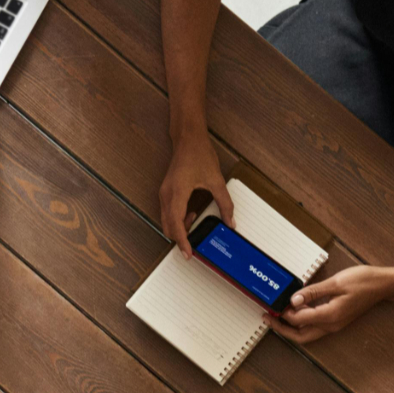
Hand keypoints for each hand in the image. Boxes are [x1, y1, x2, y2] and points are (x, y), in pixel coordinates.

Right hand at [160, 132, 231, 248]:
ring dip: (179, 227)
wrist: (188, 139)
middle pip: (168, 227)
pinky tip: (191, 212)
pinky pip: (167, 212)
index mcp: (177, 193)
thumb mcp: (216, 181)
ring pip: (166, 221)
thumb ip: (225, 204)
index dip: (182, 242)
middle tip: (195, 243)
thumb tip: (230, 221)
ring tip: (195, 219)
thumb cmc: (198, 154)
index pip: (176, 225)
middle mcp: (166, 195)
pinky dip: (177, 219)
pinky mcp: (165, 192)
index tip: (188, 254)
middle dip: (180, 237)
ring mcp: (163, 194)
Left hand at [275, 266, 387, 343]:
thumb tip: (293, 300)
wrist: (382, 285)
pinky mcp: (335, 320)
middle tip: (268, 318)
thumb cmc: (363, 281)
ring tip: (277, 315)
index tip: (274, 305)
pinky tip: (296, 310)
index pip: (299, 320)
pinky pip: (314, 326)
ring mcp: (334, 324)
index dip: (284, 314)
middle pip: (300, 336)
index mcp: (330, 316)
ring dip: (291, 326)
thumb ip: (312, 292)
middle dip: (282, 329)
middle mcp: (331, 325)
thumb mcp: (335, 283)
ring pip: (307, 333)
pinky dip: (302, 321)